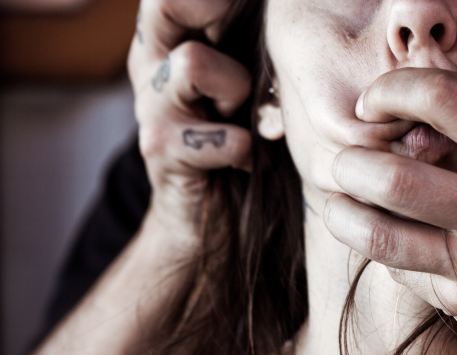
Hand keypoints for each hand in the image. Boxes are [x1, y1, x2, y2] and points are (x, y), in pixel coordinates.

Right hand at [128, 0, 250, 245]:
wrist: (206, 222)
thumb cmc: (238, 144)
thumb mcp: (245, 88)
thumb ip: (253, 50)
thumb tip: (296, 19)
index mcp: (171, 41)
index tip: (251, 6)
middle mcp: (151, 64)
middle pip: (167, 4)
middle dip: (212, 7)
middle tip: (244, 40)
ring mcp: (151, 108)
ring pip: (193, 62)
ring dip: (236, 90)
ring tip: (246, 119)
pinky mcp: (161, 151)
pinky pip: (224, 136)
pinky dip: (245, 151)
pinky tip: (244, 164)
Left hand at [326, 43, 456, 354]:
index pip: (445, 102)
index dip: (394, 88)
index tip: (376, 100)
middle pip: (397, 182)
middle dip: (353, 160)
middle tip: (348, 153)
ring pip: (383, 239)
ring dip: (342, 211)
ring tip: (338, 192)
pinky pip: (399, 269)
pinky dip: (377, 244)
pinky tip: (376, 226)